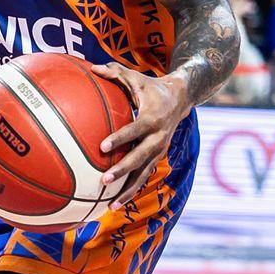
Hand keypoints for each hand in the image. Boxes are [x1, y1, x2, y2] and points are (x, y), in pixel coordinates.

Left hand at [92, 61, 190, 203]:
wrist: (182, 98)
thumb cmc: (152, 87)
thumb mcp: (136, 77)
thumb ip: (115, 72)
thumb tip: (92, 68)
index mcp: (152, 118)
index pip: (134, 130)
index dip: (120, 138)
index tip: (102, 146)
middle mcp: (158, 137)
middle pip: (140, 157)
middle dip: (123, 170)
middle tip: (104, 180)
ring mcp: (159, 150)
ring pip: (144, 173)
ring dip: (128, 190)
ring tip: (110, 205)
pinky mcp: (157, 157)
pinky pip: (144, 176)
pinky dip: (131, 191)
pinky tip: (115, 204)